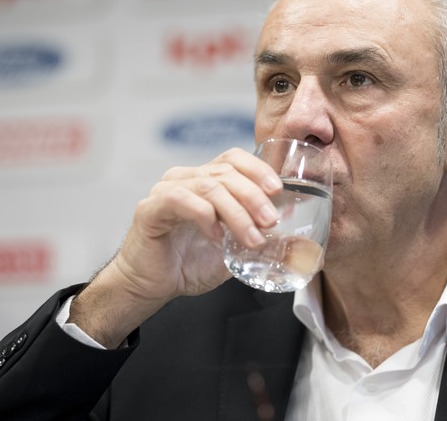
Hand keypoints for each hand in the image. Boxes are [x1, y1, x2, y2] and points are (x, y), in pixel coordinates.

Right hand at [68, 147, 282, 346]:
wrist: (151, 287)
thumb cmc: (188, 264)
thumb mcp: (233, 250)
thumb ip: (259, 238)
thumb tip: (296, 236)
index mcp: (204, 180)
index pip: (233, 158)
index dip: (257, 169)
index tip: (277, 190)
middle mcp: (185, 178)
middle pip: (225, 172)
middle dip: (253, 196)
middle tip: (270, 221)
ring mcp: (165, 190)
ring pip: (209, 186)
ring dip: (236, 212)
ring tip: (251, 238)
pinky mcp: (150, 208)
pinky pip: (181, 200)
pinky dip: (205, 217)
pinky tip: (216, 238)